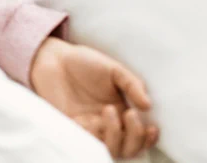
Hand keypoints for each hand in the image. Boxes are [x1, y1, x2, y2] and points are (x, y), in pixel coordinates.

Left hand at [31, 38, 158, 158]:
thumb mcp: (113, 69)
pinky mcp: (72, 128)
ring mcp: (89, 128)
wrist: (54, 58)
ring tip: (108, 109)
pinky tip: (88, 117)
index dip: (148, 138)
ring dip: (114, 134)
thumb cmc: (84, 62)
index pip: (139, 136)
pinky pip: (85, 142)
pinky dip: (91, 134)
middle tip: (130, 114)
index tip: (152, 127)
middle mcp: (107, 124)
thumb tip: (148, 106)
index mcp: (121, 112)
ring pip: (109, 149)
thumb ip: (132, 84)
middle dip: (134, 137)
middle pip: (127, 148)